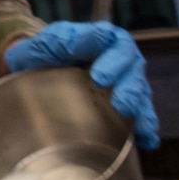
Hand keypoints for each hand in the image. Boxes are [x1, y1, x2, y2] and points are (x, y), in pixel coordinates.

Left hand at [4, 20, 158, 148]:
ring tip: (140, 126)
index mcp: (100, 39)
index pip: (117, 45)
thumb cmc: (41, 55)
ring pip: (141, 92)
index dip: (113, 62)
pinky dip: (145, 129)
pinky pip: (140, 117)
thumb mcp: (46, 44)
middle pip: (134, 69)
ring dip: (142, 109)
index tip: (100, 79)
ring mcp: (123, 82)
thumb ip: (65, 40)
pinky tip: (146, 140)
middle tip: (121, 105)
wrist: (32, 74)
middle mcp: (118, 59)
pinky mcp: (123, 106)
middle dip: (130, 88)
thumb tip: (93, 38)